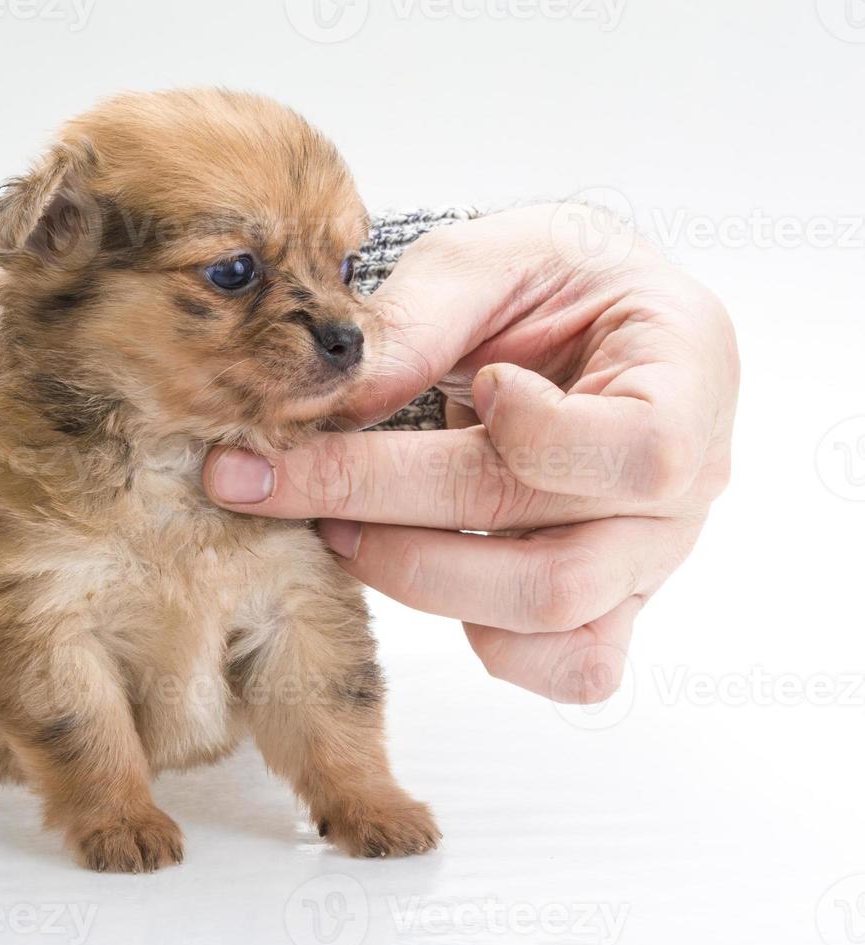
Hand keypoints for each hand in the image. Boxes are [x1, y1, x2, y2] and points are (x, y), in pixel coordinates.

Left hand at [201, 204, 737, 702]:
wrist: (573, 315)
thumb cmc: (546, 280)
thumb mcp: (487, 257)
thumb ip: (415, 321)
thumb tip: (326, 407)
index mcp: (688, 376)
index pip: (643, 454)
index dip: (540, 437)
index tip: (480, 383)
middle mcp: (690, 486)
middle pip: (557, 560)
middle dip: (392, 513)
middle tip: (278, 478)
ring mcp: (649, 556)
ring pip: (547, 621)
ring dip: (412, 577)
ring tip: (329, 524)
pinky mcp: (608, 601)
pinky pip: (567, 665)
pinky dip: (480, 636)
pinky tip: (405, 563)